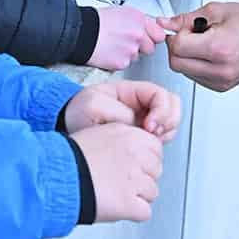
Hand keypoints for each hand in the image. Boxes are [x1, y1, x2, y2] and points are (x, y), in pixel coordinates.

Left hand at [64, 80, 180, 141]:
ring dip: (168, 131)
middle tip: (156, 133)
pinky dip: (162, 142)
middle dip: (169, 120)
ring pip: (170, 120)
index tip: (149, 126)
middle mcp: (141, 103)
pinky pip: (162, 135)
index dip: (161, 110)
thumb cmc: (78, 112)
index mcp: (131, 91)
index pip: (160, 94)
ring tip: (153, 140)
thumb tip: (136, 122)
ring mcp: (143, 118)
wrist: (67, 127)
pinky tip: (149, 147)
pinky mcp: (141, 134)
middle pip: (172, 105)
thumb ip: (117, 112)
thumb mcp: (94, 105)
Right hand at [69, 124, 162, 222]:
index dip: (145, 159)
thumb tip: (133, 150)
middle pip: (156, 170)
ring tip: (116, 194)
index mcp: (127, 135)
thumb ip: (119, 140)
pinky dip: (133, 213)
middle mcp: (134, 155)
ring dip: (138, 196)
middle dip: (143, 178)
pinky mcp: (128, 203)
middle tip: (124, 182)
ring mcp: (133, 179)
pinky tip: (118, 207)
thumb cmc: (68, 159)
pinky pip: (144, 212)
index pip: (156, 148)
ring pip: (152, 192)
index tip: (136, 165)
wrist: (56, 177)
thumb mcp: (96, 134)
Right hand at [88, 6, 166, 70]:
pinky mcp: (122, 62)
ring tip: (115, 45)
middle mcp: (138, 34)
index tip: (148, 38)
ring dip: (130, 54)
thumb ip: (139, 21)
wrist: (81, 32)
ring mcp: (131, 50)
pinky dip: (119, 60)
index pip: (159, 35)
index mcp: (139, 19)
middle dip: (142, 47)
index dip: (152, 37)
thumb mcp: (122, 12)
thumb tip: (149, 28)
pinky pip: (126, 64)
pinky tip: (110, 52)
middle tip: (127, 42)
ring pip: (138, 57)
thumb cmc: (97, 21)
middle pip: (150, 48)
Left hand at [160, 2, 238, 91]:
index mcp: (218, 49)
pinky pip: (194, 77)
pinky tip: (208, 53)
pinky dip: (194, 64)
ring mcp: (220, 82)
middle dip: (176, 47)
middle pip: (176, 63)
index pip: (176, 47)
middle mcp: (219, 70)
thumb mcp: (217, 10)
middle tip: (191, 34)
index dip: (175, 34)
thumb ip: (186, 18)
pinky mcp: (221, 87)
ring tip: (203, 42)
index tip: (184, 27)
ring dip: (185, 56)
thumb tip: (164, 23)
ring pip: (183, 71)